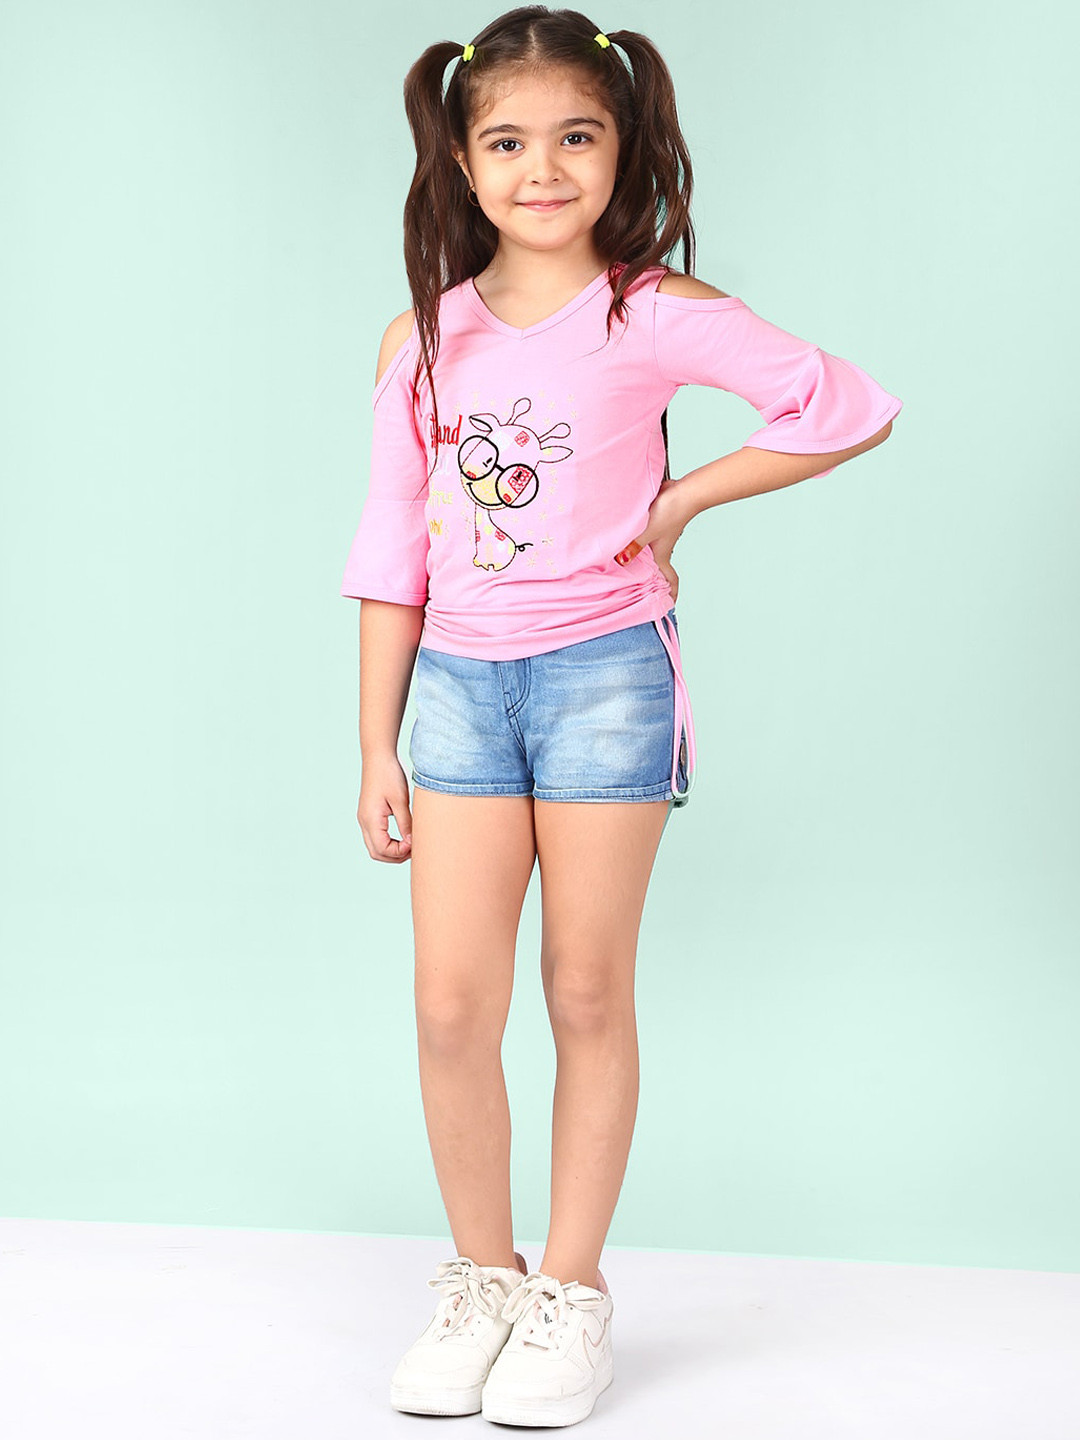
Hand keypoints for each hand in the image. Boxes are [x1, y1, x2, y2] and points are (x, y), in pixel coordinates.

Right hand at [357, 753, 413, 862]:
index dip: (400, 852)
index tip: (415, 843)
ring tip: (411, 844)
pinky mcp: (369, 815)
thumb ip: (405, 824)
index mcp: (370, 820)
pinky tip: (404, 837)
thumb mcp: (401, 801)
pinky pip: (376, 837)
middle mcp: (364, 822)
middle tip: (415, 849)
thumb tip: (412, 843)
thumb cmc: (389, 775)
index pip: (383, 850)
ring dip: (392, 851)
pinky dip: (389, 843)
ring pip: (375, 847)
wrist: (378, 757)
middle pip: (377, 853)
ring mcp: (365, 819)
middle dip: (396, 856)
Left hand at [614, 478, 691, 603]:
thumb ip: (634, 546)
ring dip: (639, 562)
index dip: (671, 593)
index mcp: (661, 555)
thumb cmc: (670, 512)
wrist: (682, 491)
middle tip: (635, 592)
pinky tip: (623, 542)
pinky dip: (635, 544)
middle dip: (650, 582)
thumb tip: (622, 561)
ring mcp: (657, 537)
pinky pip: (642, 539)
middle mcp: (660, 549)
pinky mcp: (654, 525)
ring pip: (647, 554)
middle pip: (656, 570)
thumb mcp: (648, 531)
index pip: (670, 579)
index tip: (668, 605)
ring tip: (623, 570)